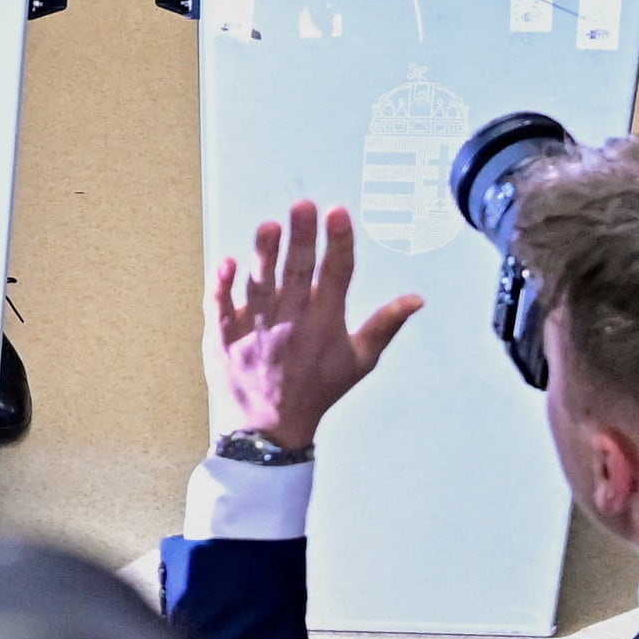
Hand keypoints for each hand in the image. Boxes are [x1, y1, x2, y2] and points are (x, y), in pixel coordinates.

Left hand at [206, 201, 421, 454]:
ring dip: (264, 256)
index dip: (339, 244)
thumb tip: (417, 298)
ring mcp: (256, 330)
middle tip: (304, 206)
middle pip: (298, 273)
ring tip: (270, 226)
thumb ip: (385, 325)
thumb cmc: (317, 391)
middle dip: (302, 239)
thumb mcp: (359, 362)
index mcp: (325, 325)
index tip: (338, 213)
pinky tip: (226, 262)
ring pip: (261, 285)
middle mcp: (292, 324)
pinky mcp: (224, 338)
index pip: (336, 276)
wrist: (268, 431)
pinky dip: (222, 287)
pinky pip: (221, 308)